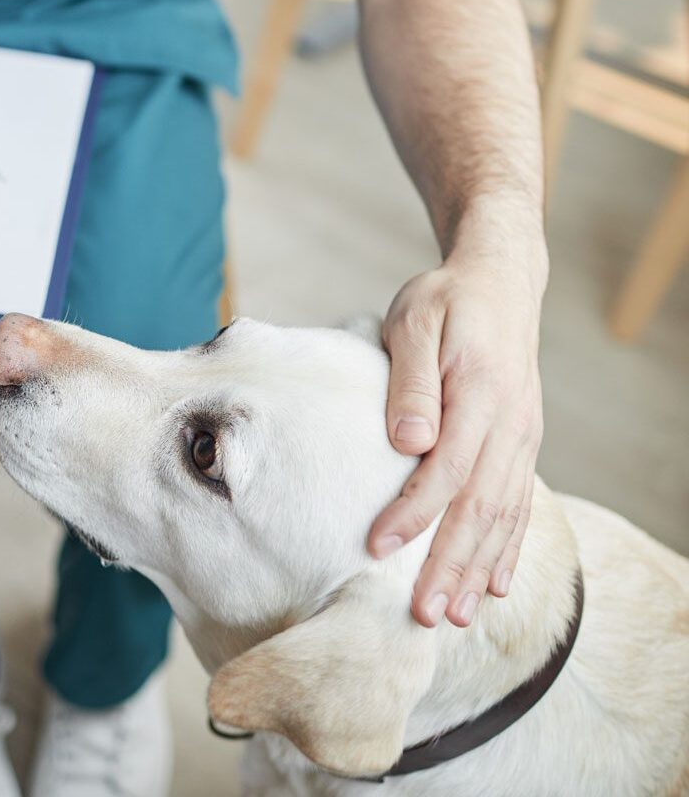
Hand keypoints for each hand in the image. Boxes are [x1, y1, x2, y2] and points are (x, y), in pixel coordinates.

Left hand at [367, 237, 547, 627]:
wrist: (500, 283)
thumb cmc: (446, 301)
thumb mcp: (416, 323)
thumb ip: (412, 383)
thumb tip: (408, 442)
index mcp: (482, 393)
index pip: (446, 470)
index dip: (413, 514)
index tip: (377, 549)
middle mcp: (511, 424)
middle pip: (480, 507)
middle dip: (449, 564)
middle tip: (422, 615)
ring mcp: (523, 436)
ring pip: (502, 515)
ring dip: (477, 567)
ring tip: (452, 615)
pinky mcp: (523, 442)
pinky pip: (518, 503)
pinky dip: (506, 547)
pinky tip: (491, 583)